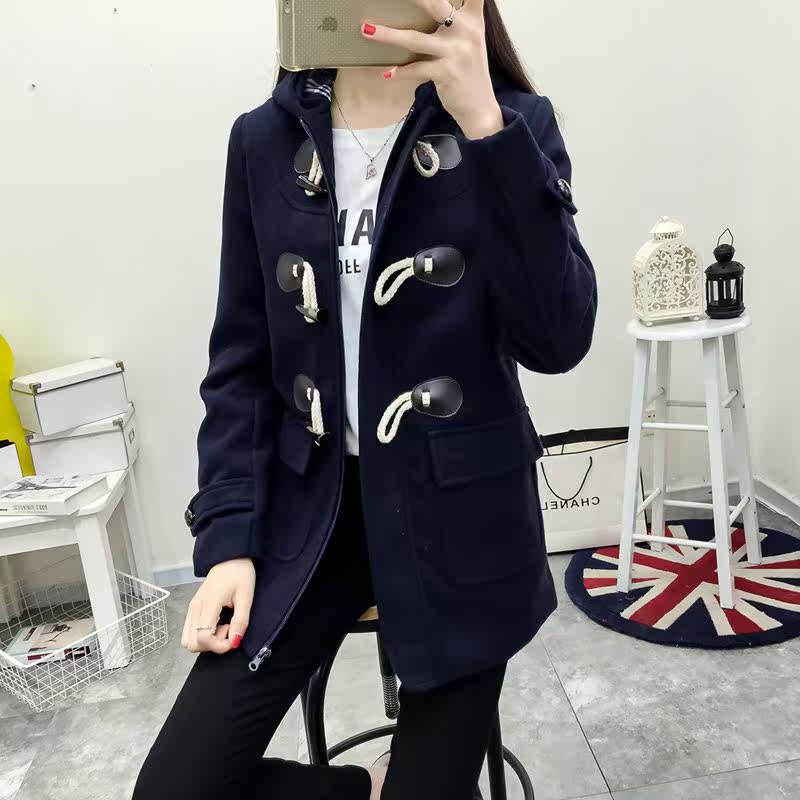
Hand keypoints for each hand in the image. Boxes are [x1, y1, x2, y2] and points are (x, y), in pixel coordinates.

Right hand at [181, 558, 254, 653]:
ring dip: (207, 642)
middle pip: (191, 644)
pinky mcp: (193, 608)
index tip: (234, 636)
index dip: (219, 645)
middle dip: (212, 645)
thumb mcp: (246, 596)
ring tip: (224, 626)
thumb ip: (241, 621)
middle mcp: (194, 608)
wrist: (230, 557)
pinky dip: (203, 635)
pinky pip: (191, 631)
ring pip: (188, 640)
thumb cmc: (239, 573)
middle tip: (229, 630)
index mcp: (207, 604)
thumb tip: (235, 642)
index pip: (202, 638)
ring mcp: (191, 608)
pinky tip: (218, 624)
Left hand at [361, 0, 503, 139]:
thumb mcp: (469, 42)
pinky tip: (388, 74)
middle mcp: (467, 31)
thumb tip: (426, 9)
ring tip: (367, 29)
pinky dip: (401, 72)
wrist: (480, 107)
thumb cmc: (467, 72)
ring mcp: (457, 52)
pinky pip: (417, 69)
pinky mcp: (447, 72)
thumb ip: (457, 22)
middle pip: (436, 5)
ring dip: (388, 35)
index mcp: (473, 19)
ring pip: (416, 39)